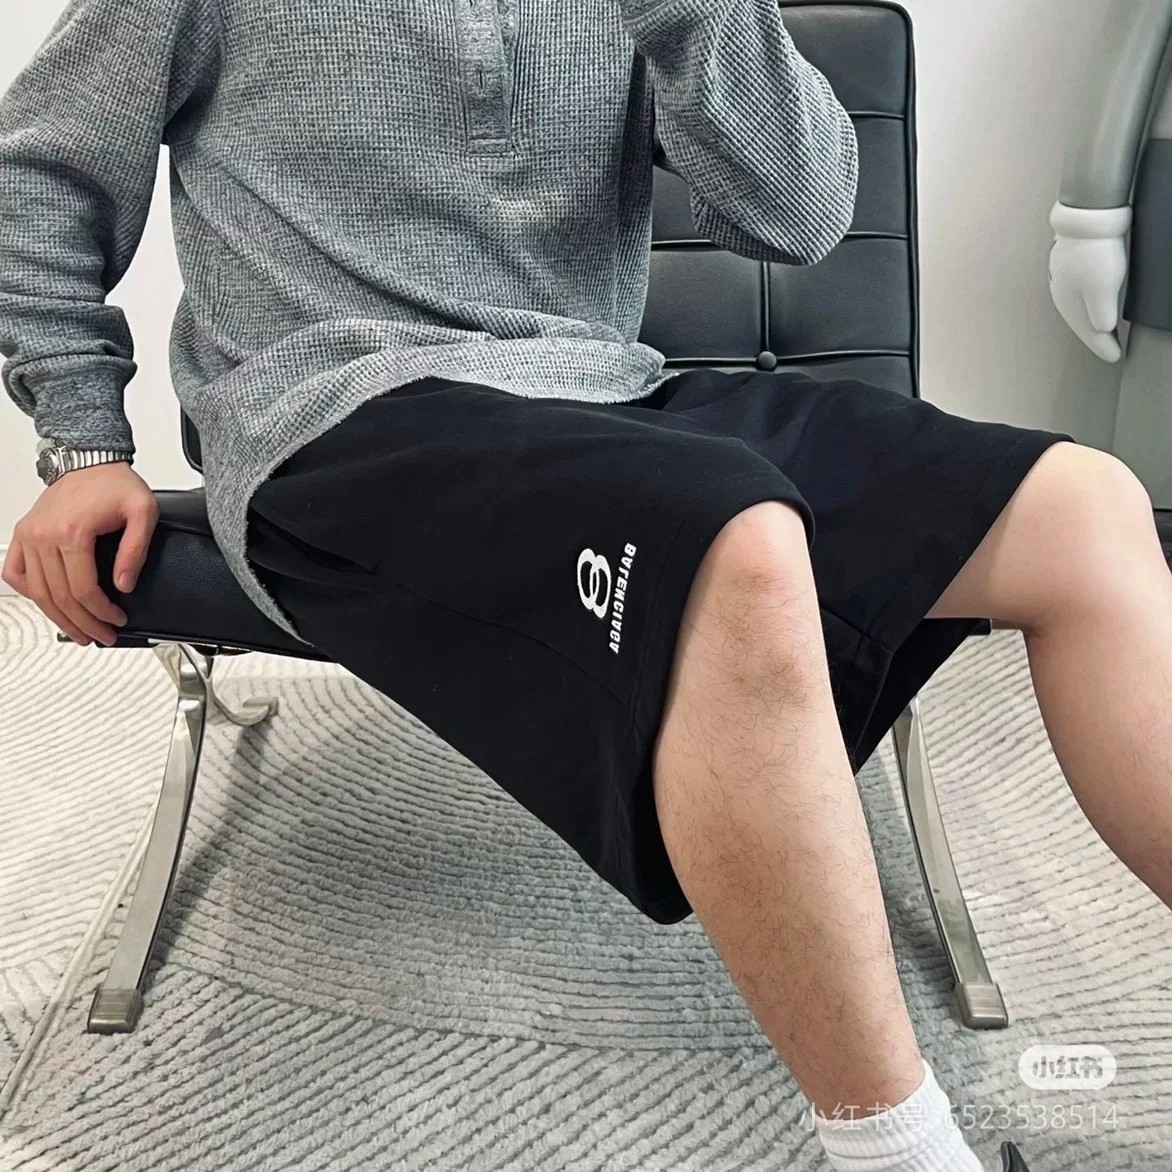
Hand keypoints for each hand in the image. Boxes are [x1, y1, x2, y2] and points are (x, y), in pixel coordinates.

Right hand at [2, 461, 158, 646]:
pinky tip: (48, 604)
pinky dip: (30, 593)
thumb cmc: (114, 483)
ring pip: (38, 592)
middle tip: (101, 636)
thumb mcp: (143, 511)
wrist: (89, 460)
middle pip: (60, 597)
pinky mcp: (23, 534)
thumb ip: (136, 550)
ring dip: (58, 618)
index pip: (83, 589)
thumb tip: (124, 584)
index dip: (101, 612)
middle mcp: (43, 536)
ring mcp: (29, 536)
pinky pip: (15, 572)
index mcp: (72, 532)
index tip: (117, 621)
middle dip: (83, 624)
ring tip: (79, 632)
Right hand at [1047, 203, 1129, 363]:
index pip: (1088, 333)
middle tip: (1110, 349)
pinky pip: (1082, 293)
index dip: (1103, 347)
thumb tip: (1103, 329)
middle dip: (1096, 338)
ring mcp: (1065, 279)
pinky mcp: (1073, 265)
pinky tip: (1096, 303)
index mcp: (1067, 303)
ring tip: (1104, 330)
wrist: (1087, 216)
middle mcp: (1062, 294)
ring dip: (1092, 321)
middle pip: (1082, 322)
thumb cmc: (1094, 251)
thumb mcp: (1103, 288)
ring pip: (1081, 308)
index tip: (1115, 357)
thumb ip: (1102, 314)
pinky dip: (1091, 304)